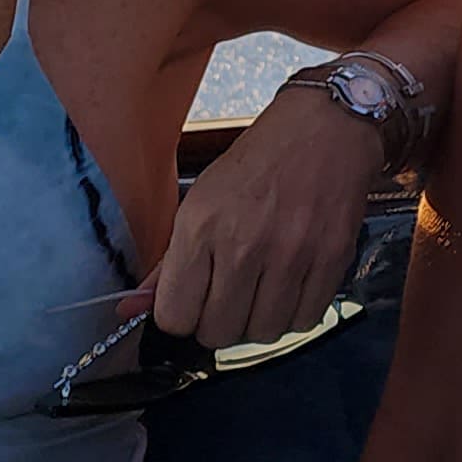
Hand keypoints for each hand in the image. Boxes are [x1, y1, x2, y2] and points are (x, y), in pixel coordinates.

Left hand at [146, 87, 383, 346]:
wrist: (325, 127)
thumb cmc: (258, 162)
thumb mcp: (200, 200)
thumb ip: (168, 263)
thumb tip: (129, 310)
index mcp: (201, 226)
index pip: (175, 317)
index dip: (180, 318)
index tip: (192, 305)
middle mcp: (244, 245)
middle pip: (218, 333)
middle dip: (217, 323)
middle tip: (227, 297)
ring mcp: (291, 255)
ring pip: (262, 334)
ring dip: (258, 322)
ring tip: (261, 291)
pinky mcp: (331, 260)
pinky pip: (304, 321)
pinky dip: (295, 314)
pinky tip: (290, 287)